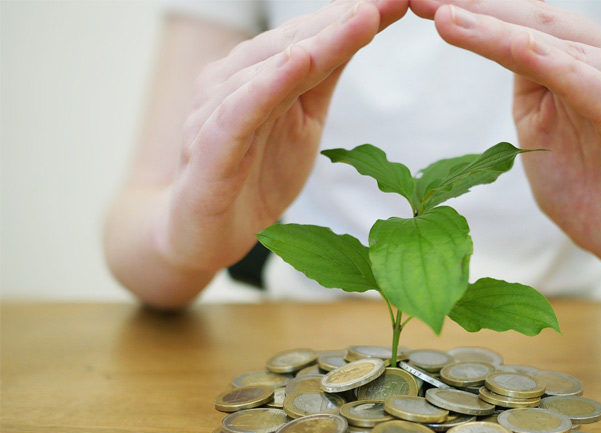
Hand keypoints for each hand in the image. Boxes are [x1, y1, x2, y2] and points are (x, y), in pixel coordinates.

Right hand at [156, 0, 407, 271]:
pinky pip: (239, 112)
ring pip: (268, 69)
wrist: (204, 233)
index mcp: (259, 73)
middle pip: (293, 43)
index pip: (312, 37)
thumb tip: (362, 27)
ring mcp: (217, 112)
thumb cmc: (254, 173)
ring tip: (359, 18)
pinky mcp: (209, 148)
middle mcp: (233, 81)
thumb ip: (323, 77)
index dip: (354, 17)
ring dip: (316, 42)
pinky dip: (268, 86)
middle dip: (342, 19)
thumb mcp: (302, 121)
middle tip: (387, 0)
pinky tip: (299, 63)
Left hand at [411, 0, 600, 278]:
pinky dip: (562, 70)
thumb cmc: (587, 184)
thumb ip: (527, 86)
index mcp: (586, 61)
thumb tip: (495, 41)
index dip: (475, 10)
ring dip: (505, 32)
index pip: (524, 24)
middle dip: (481, 8)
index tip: (420, 2)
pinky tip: (521, 51)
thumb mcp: (540, 128)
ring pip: (565, 51)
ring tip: (452, 20)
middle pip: (541, 23)